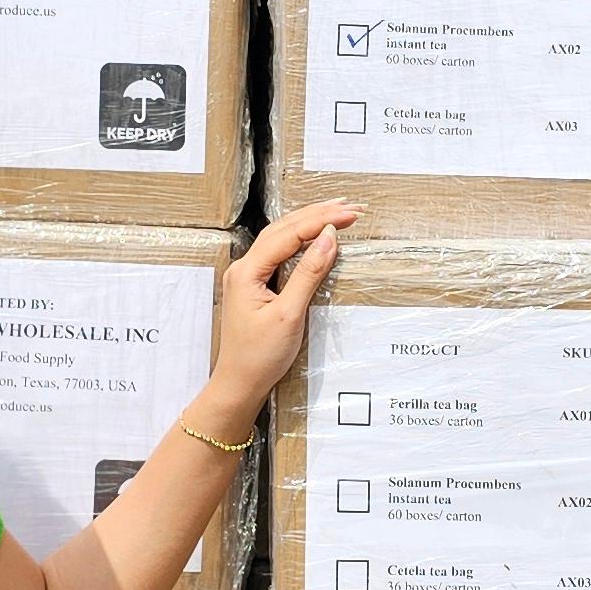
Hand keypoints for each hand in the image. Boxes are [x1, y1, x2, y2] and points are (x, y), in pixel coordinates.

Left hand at [202, 200, 355, 430]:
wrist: (240, 384)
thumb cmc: (260, 356)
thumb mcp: (290, 314)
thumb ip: (309, 273)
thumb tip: (328, 238)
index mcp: (248, 271)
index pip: (289, 234)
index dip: (321, 220)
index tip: (350, 214)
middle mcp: (245, 267)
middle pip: (283, 228)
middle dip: (317, 214)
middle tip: (350, 206)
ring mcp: (248, 276)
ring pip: (281, 238)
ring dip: (309, 222)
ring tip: (336, 210)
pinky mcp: (255, 286)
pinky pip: (280, 253)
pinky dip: (301, 240)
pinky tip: (316, 236)